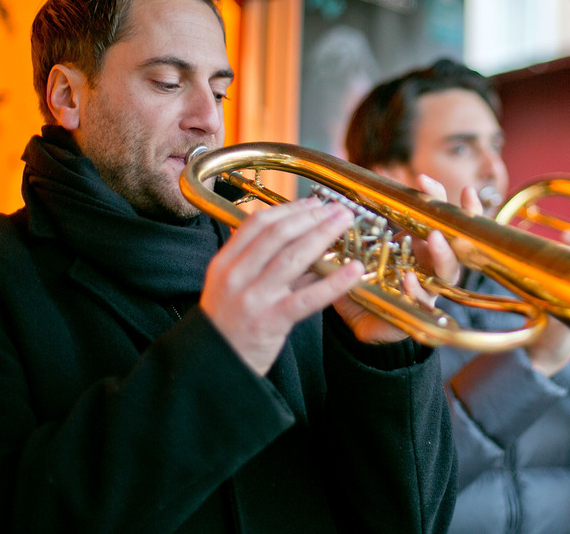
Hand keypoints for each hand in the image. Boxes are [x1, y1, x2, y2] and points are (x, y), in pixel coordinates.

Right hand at [200, 198, 363, 375]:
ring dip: (324, 235)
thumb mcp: (234, 288)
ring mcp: (252, 298)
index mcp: (224, 263)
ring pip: (294, 257)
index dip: (289, 209)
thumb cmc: (229, 326)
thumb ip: (262, 265)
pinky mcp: (270, 321)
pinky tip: (354, 270)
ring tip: (345, 224)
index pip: (258, 224)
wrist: (214, 368)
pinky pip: (308, 297)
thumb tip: (305, 242)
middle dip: (312, 216)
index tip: (313, 202)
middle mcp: (235, 275)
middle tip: (337, 209)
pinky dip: (334, 281)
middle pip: (278, 234)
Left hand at [332, 174, 462, 343]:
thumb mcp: (362, 251)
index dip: (437, 196)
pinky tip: (409, 279)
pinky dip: (418, 288)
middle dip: (460, 218)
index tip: (423, 179)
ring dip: (444, 253)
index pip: (437, 215)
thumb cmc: (366, 281)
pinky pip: (425, 300)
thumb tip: (338, 203)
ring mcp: (430, 287)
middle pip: (458, 239)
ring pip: (450, 270)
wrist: (361, 318)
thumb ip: (358, 231)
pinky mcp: (419, 310)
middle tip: (452, 199)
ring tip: (434, 238)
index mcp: (420, 244)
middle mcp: (431, 263)